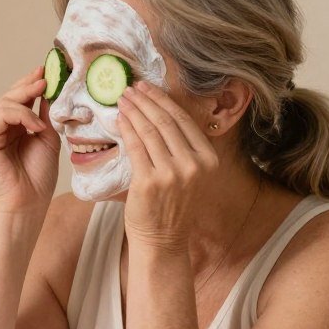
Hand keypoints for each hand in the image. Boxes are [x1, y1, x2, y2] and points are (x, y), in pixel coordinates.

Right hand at [0, 67, 61, 215]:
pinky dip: (21, 116)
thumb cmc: (38, 178)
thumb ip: (45, 116)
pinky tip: (36, 126)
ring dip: (26, 98)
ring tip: (45, 98)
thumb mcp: (48, 138)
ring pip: (4, 103)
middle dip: (28, 84)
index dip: (30, 84)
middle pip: (9, 97)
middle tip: (46, 76)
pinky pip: (1, 116)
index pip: (18, 100)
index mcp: (12, 129)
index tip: (47, 71)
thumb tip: (48, 91)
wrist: (29, 203)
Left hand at [116, 82, 218, 250]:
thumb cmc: (171, 207)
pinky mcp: (149, 182)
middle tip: (131, 88)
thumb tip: (160, 116)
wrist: (162, 240)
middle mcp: (193, 165)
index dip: (163, 101)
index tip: (148, 88)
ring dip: (134, 111)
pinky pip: (135, 147)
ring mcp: (171, 173)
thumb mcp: (188, 176)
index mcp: (208, 160)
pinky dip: (126, 129)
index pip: (184, 121)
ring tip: (123, 99)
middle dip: (146, 101)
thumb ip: (182, 150)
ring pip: (149, 132)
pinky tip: (119, 119)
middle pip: (166, 122)